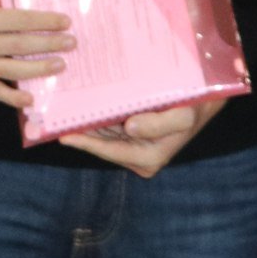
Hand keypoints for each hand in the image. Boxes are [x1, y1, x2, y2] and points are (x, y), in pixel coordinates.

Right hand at [0, 0, 73, 108]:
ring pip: (12, 70)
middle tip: (71, 43)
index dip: (44, 22)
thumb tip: (51, 18)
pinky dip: (15, 98)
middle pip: (19, 45)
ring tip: (60, 64)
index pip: (19, 20)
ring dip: (40, 69)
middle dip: (48, 44)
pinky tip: (32, 98)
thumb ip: (14, 7)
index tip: (66, 23)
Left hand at [62, 97, 221, 178]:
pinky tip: (79, 102)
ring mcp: (132, 143)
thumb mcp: (182, 117)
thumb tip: (131, 127)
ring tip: (59, 111)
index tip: (64, 136)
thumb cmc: (194, 108)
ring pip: (102, 134)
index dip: (86, 143)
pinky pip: (108, 124)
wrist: (204, 99)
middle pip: (101, 144)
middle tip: (52, 121)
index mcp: (147, 158)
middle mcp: (136, 155)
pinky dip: (95, 115)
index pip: (109, 151)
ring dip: (84, 123)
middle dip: (79, 133)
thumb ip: (158, 124)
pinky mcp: (130, 131)